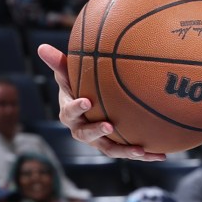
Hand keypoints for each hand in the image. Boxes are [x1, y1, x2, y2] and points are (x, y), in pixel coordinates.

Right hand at [37, 44, 161, 159]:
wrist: (89, 105)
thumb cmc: (77, 86)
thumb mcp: (68, 75)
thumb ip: (59, 63)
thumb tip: (41, 46)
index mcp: (69, 114)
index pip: (70, 112)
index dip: (76, 108)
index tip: (86, 101)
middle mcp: (81, 130)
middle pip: (87, 135)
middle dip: (98, 131)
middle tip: (110, 126)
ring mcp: (97, 141)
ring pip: (109, 149)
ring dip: (123, 151)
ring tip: (139, 150)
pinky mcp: (113, 147)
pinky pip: (128, 152)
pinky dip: (144, 155)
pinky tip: (160, 154)